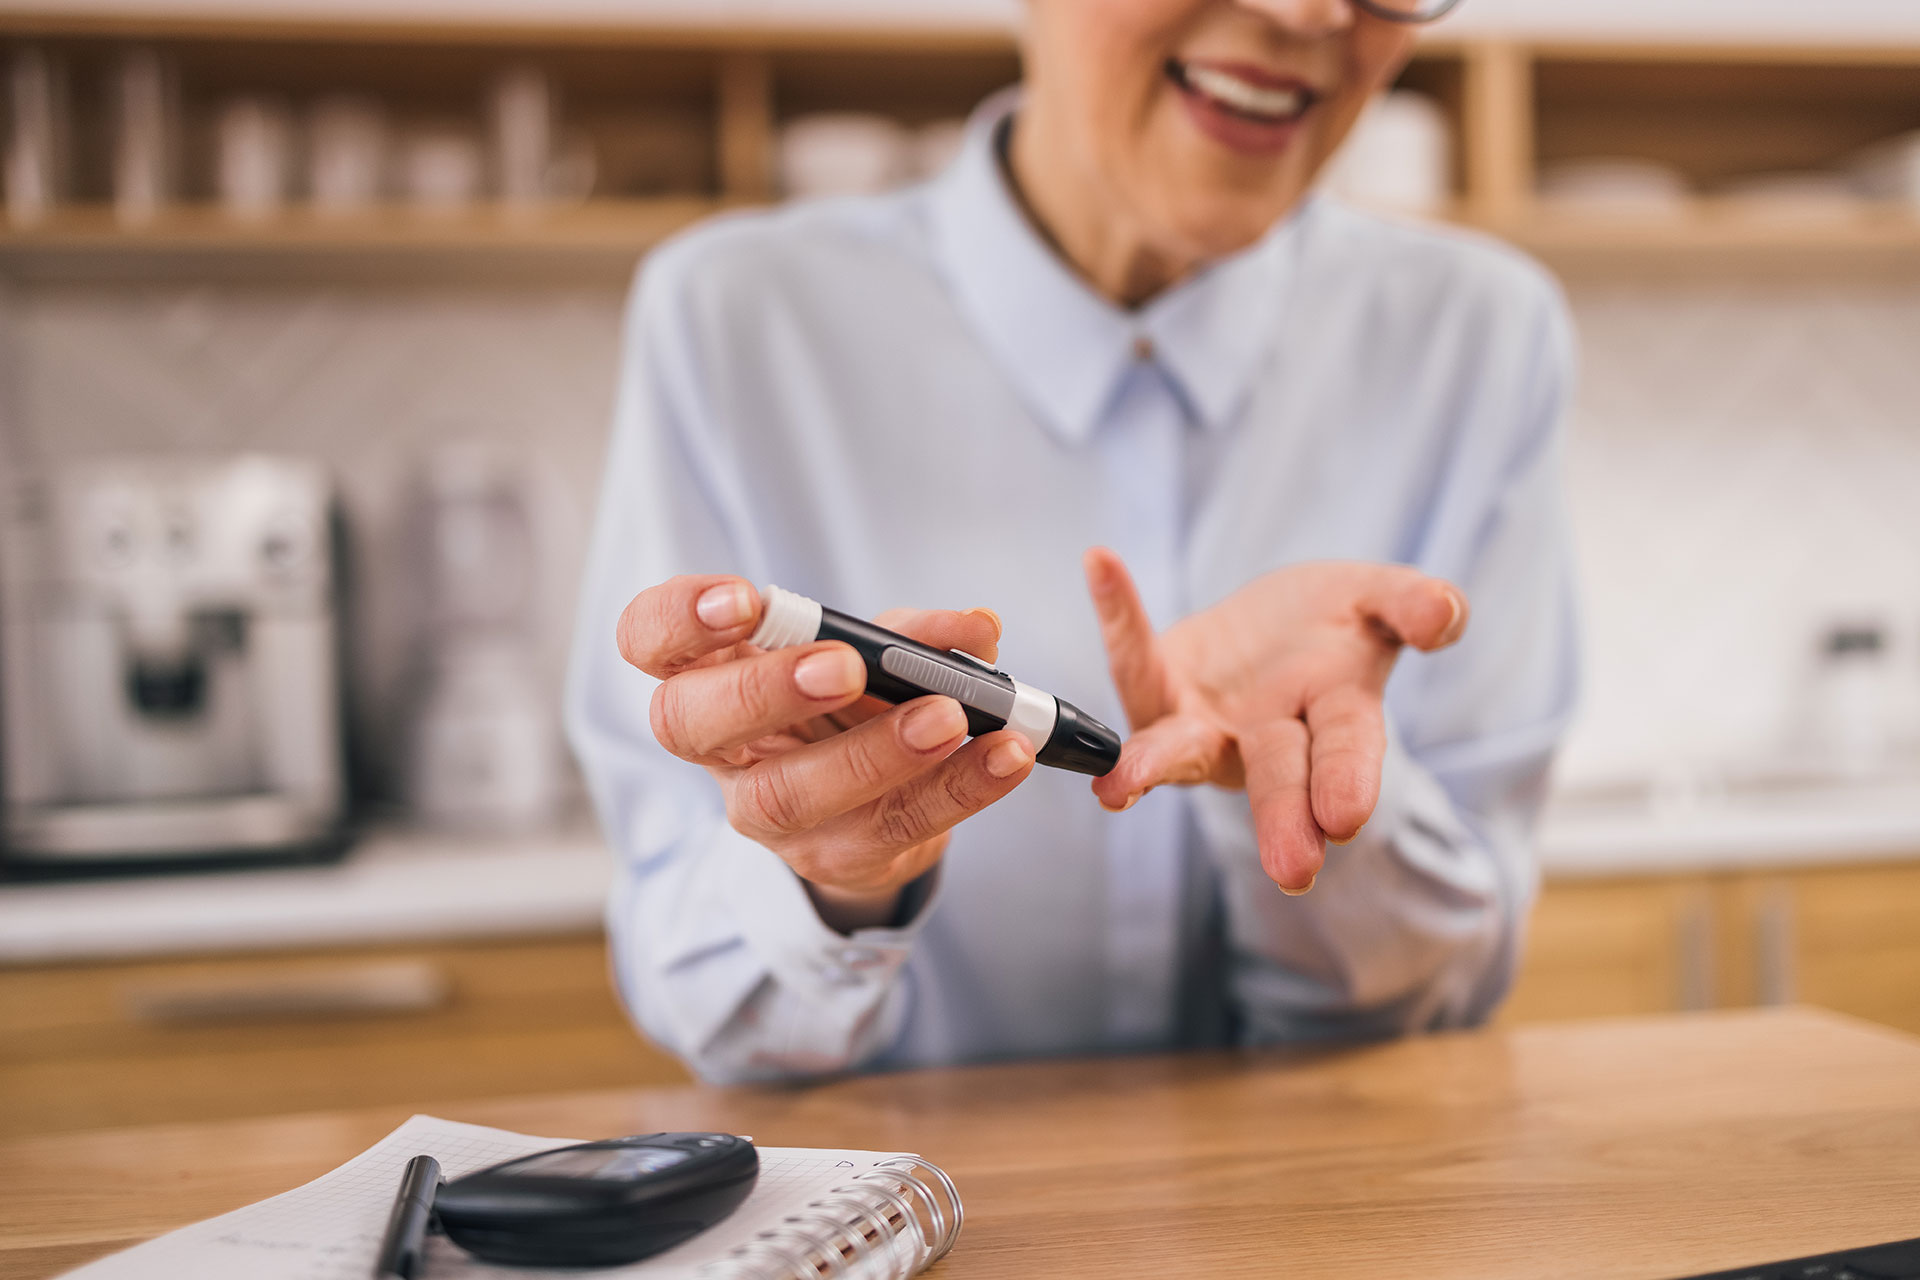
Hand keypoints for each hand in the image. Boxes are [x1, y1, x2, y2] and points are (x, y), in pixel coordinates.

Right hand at [617, 576, 1036, 931]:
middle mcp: (720, 747)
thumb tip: (977, 628)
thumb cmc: (853, 707)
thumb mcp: (875, 654)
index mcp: (709, 672)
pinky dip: (956, 789)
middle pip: (689, 723)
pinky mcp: (832, 858)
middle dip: (765, 690)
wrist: (877, 807)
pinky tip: (1002, 757)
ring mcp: (765, 812)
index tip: (744, 600)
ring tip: (948, 717)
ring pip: (789, 793)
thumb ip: (915, 635)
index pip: (649, 640)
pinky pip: (888, 828)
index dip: (680, 619)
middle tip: (843, 666)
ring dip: (874, 753)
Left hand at [1083, 549, 1467, 894]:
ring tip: (1119, 789)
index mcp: (1334, 716)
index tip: (1346, 820)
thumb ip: (1409, 605)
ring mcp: (1203, 721)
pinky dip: (1120, 612)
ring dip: (1152, 768)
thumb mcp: (1379, 600)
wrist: (1274, 620)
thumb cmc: (1336, 623)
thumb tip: (1445, 614)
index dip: (1347, 782)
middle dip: (1281, 819)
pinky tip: (1101, 566)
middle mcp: (1265, 736)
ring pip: (1179, 750)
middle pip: (1274, 777)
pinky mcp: (1154, 687)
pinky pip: (1133, 652)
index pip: (1345, 753)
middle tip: (1292, 871)